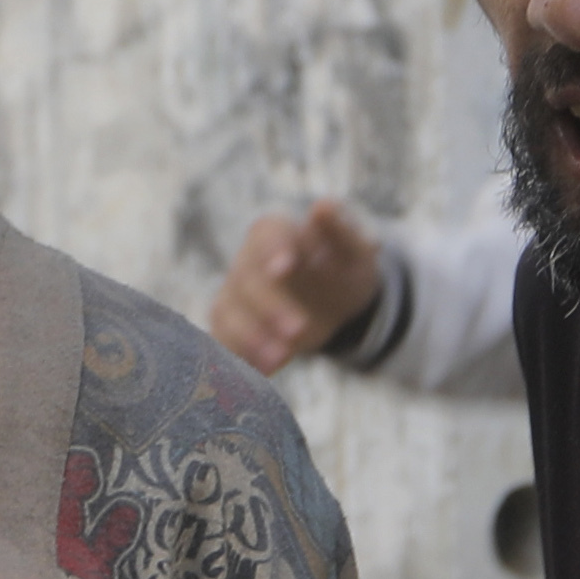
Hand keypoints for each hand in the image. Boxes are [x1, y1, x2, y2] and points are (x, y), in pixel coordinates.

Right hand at [211, 200, 391, 372]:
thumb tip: (322, 207)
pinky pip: (223, 341)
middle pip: (246, 280)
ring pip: (228, 312)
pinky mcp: (232, 326)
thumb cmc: (345, 268)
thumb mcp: (356, 251)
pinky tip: (262, 371)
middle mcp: (247, 261)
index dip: (272, 250)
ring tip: (281, 358)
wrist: (338, 303)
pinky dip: (238, 356)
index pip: (265, 236)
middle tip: (299, 330)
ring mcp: (235, 295)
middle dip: (270, 306)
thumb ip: (341, 231)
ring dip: (250, 337)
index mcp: (275, 232)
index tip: (286, 268)